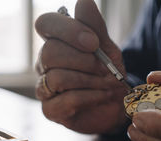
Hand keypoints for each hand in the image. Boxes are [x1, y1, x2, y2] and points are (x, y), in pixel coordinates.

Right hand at [34, 0, 128, 133]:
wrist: (116, 105)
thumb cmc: (108, 75)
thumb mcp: (107, 48)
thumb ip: (95, 27)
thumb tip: (83, 1)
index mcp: (56, 42)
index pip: (45, 23)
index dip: (67, 30)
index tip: (93, 43)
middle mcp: (44, 64)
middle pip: (50, 52)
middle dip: (84, 61)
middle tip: (104, 68)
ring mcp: (44, 88)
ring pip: (57, 77)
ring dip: (89, 80)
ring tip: (107, 83)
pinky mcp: (50, 110)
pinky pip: (65, 100)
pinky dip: (90, 97)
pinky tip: (102, 96)